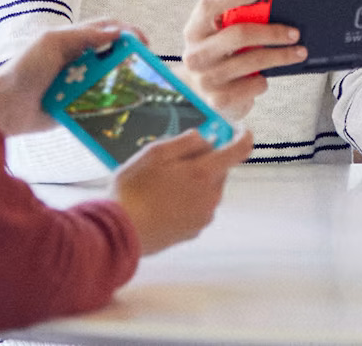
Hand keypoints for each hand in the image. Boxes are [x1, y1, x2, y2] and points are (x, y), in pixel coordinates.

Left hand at [0, 18, 140, 136]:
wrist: (4, 106)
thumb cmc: (25, 69)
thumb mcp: (52, 42)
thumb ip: (84, 36)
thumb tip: (118, 33)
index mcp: (74, 41)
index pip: (108, 30)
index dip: (128, 33)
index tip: (144, 44)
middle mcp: (80, 61)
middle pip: (114, 56)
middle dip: (132, 60)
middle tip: (146, 69)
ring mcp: (79, 84)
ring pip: (110, 81)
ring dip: (124, 84)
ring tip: (141, 91)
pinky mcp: (77, 107)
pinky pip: (99, 105)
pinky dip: (112, 106)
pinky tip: (125, 110)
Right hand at [112, 128, 252, 254]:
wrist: (119, 233)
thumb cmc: (133, 190)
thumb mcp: (155, 153)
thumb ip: (186, 141)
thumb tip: (206, 138)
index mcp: (204, 173)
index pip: (239, 150)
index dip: (242, 135)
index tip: (238, 129)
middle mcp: (211, 196)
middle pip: (219, 170)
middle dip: (204, 162)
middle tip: (172, 163)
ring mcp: (204, 216)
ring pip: (208, 189)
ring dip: (194, 183)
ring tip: (161, 187)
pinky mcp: (194, 231)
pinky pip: (198, 208)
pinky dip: (187, 201)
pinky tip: (162, 204)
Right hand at [183, 0, 307, 119]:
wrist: (197, 95)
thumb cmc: (217, 57)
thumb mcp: (218, 37)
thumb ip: (236, 21)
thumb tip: (272, 6)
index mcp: (194, 31)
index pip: (209, 4)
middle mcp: (196, 54)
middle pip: (239, 34)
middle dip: (272, 32)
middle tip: (294, 33)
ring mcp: (206, 79)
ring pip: (253, 60)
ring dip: (281, 56)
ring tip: (299, 52)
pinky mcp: (219, 100)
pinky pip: (254, 83)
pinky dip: (263, 79)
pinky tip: (262, 77)